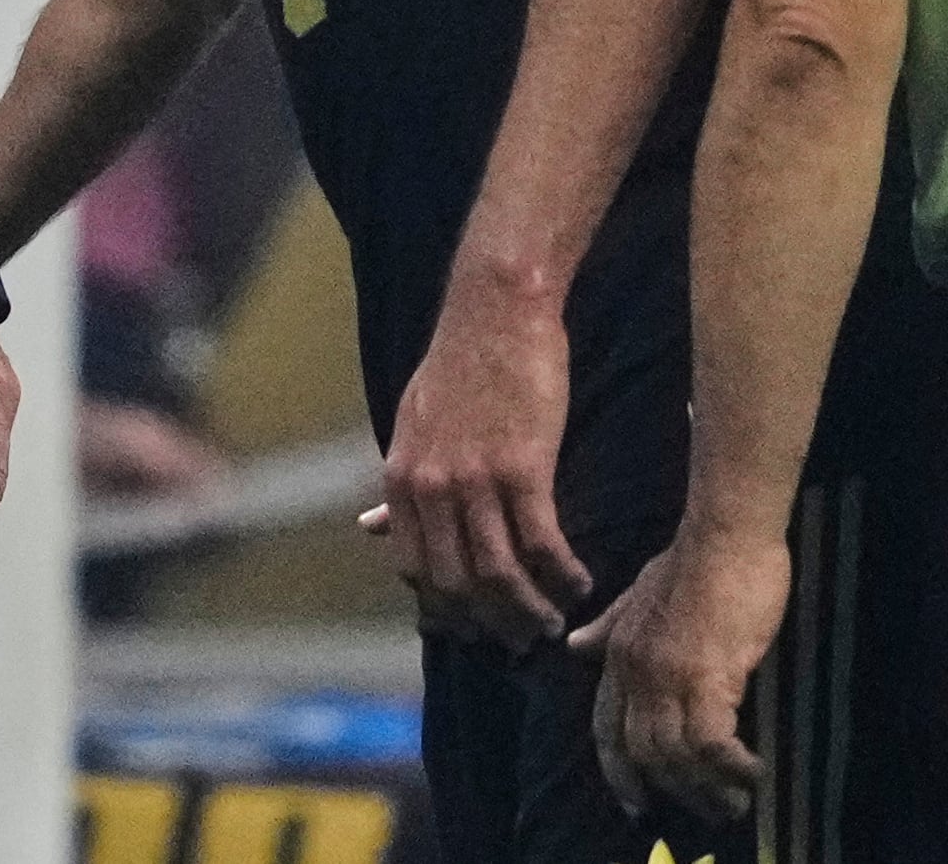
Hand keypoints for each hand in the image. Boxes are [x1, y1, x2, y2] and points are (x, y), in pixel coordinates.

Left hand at [363, 285, 589, 647]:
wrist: (495, 309)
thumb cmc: (461, 363)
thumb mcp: (412, 424)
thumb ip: (398, 486)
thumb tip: (367, 529)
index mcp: (401, 479)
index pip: (416, 570)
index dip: (448, 610)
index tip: (475, 628)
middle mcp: (430, 488)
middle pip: (458, 585)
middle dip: (492, 623)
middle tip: (523, 639)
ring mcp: (474, 480)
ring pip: (500, 575)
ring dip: (531, 609)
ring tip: (556, 622)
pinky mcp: (523, 468)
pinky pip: (542, 544)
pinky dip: (562, 574)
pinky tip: (580, 582)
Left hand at [570, 532, 786, 821]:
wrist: (724, 536)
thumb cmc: (694, 562)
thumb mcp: (640, 593)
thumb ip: (611, 625)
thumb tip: (574, 645)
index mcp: (618, 654)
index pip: (606, 727)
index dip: (619, 770)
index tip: (637, 803)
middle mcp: (634, 672)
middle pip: (643, 752)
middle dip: (674, 791)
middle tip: (709, 812)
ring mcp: (667, 676)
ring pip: (675, 756)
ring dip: (708, 789)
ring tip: (736, 802)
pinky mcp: (706, 677)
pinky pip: (711, 744)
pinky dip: (732, 767)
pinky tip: (754, 773)